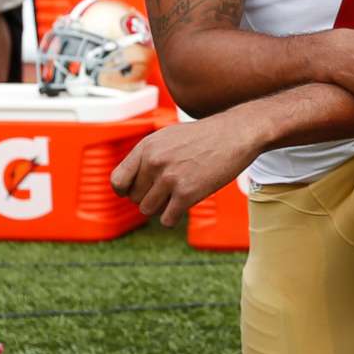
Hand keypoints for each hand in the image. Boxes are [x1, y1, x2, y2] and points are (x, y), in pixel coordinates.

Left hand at [110, 113, 263, 226]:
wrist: (235, 134)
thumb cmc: (202, 137)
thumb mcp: (167, 138)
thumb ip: (147, 157)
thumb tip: (125, 186)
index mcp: (146, 147)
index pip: (118, 180)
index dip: (126, 191)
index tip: (139, 191)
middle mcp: (154, 162)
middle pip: (135, 198)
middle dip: (149, 198)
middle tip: (168, 191)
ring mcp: (170, 178)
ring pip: (148, 210)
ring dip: (161, 208)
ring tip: (176, 197)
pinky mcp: (187, 194)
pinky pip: (167, 219)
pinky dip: (173, 218)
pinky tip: (183, 206)